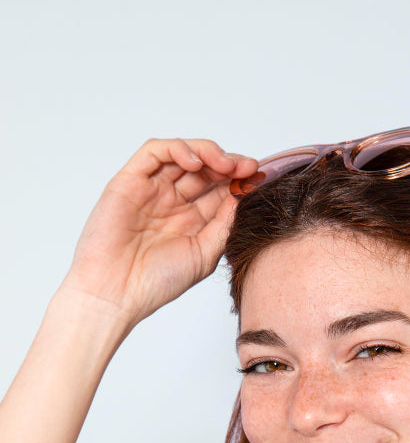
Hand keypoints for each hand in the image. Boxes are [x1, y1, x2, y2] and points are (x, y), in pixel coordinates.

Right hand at [62, 138, 258, 328]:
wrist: (117, 293)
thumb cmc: (156, 282)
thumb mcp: (204, 254)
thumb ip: (224, 225)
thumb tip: (244, 196)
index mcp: (191, 220)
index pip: (220, 189)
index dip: (241, 181)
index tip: (259, 179)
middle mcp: (172, 201)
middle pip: (205, 169)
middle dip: (230, 165)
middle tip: (248, 169)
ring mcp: (151, 189)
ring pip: (183, 155)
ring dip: (209, 153)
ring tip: (227, 165)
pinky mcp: (129, 181)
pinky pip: (154, 152)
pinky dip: (178, 149)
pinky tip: (196, 162)